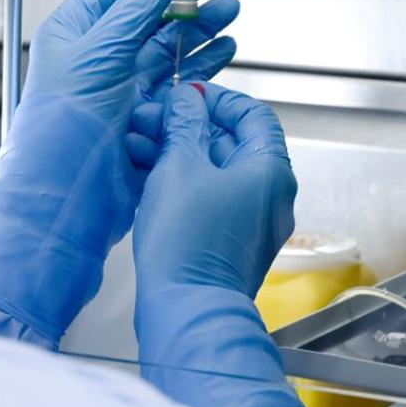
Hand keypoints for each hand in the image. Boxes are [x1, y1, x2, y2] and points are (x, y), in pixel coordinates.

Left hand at [24, 0, 239, 125]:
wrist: (66, 193)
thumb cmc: (62, 125)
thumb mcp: (101, 50)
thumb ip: (139, 5)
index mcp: (76, 29)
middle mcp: (100, 52)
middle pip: (152, 8)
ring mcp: (125, 83)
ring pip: (171, 42)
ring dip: (203, 24)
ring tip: (231, 7)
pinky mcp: (148, 111)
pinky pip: (182, 78)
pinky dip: (205, 62)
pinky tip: (225, 47)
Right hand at [132, 83, 297, 297]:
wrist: (185, 310)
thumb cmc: (189, 241)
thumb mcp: (180, 166)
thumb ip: (184, 124)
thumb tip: (186, 99)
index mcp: (270, 170)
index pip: (253, 114)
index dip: (216, 99)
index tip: (183, 96)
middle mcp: (269, 194)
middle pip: (230, 141)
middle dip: (185, 126)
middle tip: (147, 120)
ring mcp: (250, 220)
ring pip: (213, 170)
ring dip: (175, 152)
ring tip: (135, 145)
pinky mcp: (227, 241)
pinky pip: (207, 197)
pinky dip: (179, 181)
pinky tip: (142, 172)